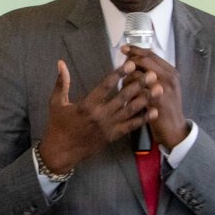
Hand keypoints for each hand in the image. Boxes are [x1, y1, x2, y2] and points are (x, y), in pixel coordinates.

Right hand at [39, 58, 149, 172]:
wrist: (62, 151)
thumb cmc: (58, 125)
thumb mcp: (56, 103)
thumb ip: (61, 83)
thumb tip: (61, 63)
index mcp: (86, 106)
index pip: (105, 87)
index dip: (119, 74)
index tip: (130, 64)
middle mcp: (100, 115)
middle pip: (123, 97)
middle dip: (138, 85)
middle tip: (151, 74)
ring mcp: (108, 126)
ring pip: (130, 111)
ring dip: (145, 99)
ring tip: (158, 89)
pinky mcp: (113, 136)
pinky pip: (131, 126)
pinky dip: (143, 119)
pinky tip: (154, 111)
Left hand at [122, 45, 188, 149]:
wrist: (173, 127)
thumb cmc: (165, 106)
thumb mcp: (163, 86)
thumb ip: (153, 72)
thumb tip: (134, 59)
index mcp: (171, 72)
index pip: (151, 55)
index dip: (136, 50)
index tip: (124, 48)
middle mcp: (170, 77)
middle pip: (144, 61)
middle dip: (129, 62)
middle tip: (121, 67)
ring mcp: (164, 88)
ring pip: (137, 75)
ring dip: (127, 79)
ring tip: (126, 87)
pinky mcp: (156, 100)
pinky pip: (135, 90)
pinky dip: (129, 92)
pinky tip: (128, 98)